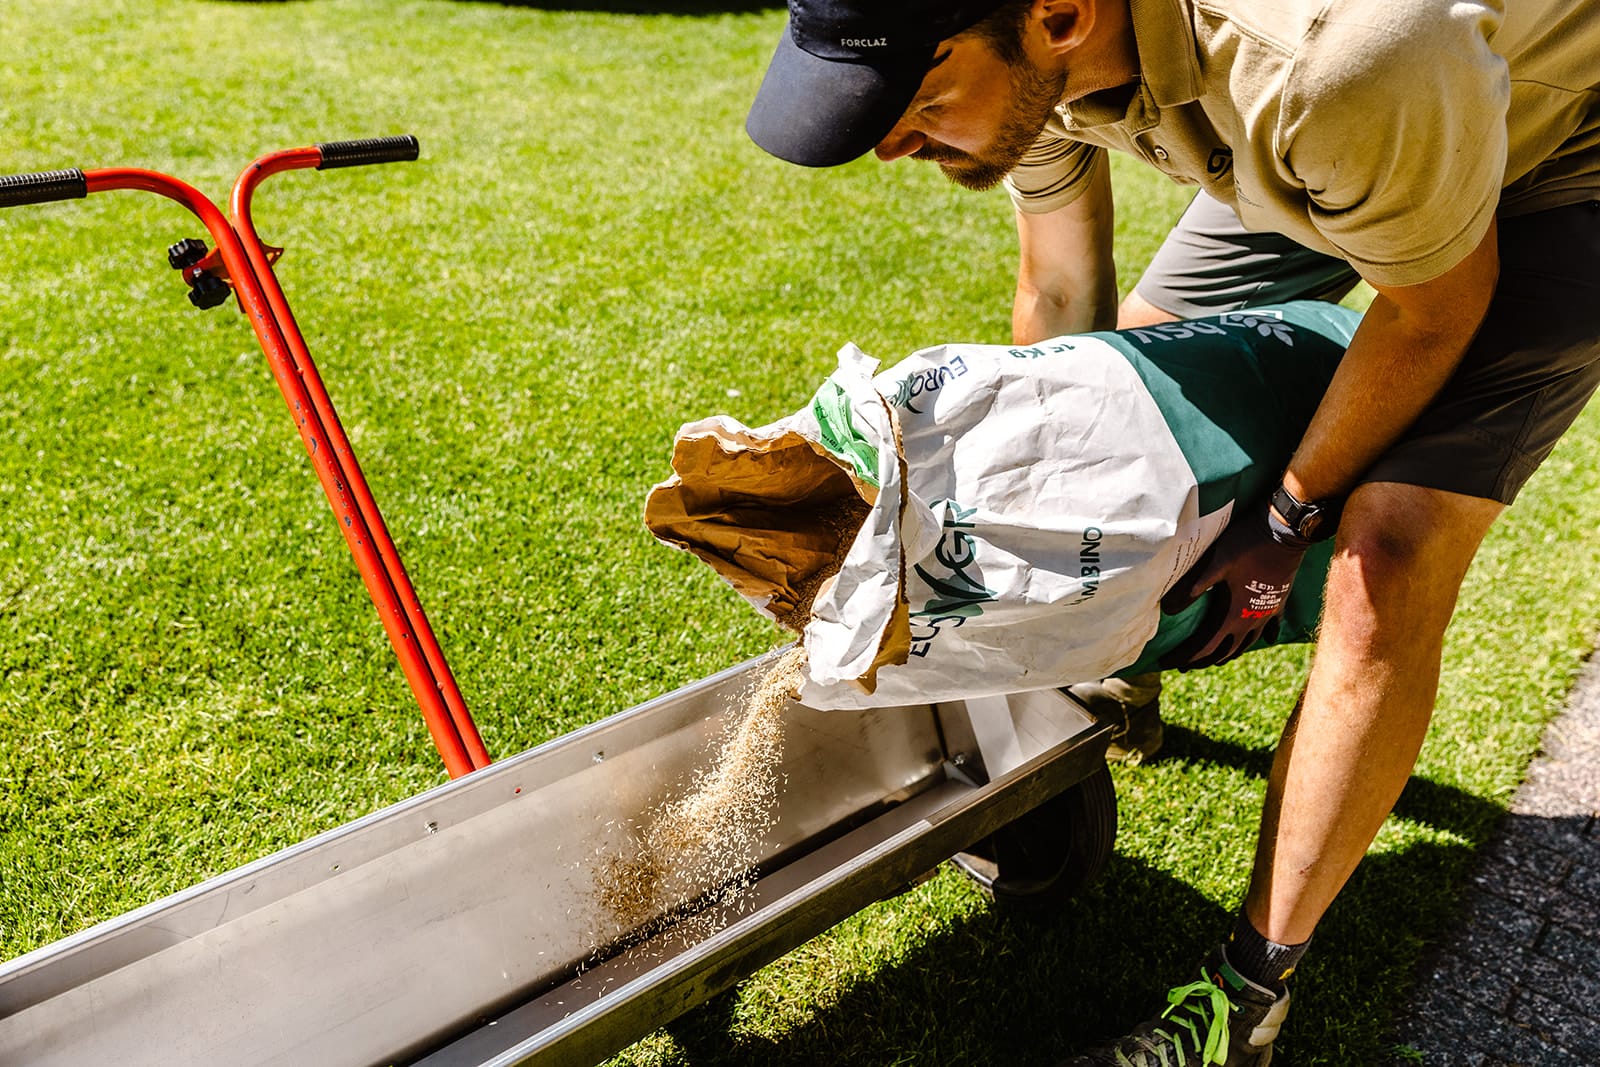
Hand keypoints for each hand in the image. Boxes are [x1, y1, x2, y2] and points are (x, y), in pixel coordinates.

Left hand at [1158, 506, 1311, 670]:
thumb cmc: (1246, 544)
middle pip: (1224, 651)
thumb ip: (1193, 586)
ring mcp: (1267, 613)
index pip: (1205, 646)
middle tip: (1182, 664)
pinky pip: (1271, 628)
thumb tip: (1167, 610)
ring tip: (1214, 658)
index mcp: (1233, 614)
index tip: (1166, 662)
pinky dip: (1264, 637)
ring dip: (1228, 653)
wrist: (1285, 530)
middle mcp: (1251, 621)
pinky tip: (1264, 640)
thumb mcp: (1215, 562)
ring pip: (1247, 644)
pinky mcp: (1279, 602)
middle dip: (1201, 660)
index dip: (1184, 656)